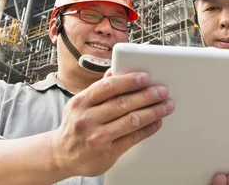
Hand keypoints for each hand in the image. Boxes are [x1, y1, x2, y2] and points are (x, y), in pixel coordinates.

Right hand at [50, 69, 173, 177]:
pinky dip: (147, 129)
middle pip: (122, 104)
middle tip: (162, 91)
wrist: (62, 154)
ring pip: (130, 121)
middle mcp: (87, 119)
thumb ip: (98, 89)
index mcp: (81, 102)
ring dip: (152, 112)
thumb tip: (115, 73)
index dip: (128, 81)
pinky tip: (157, 122)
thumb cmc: (75, 124)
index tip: (145, 77)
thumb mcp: (80, 103)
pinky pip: (132, 138)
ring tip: (166, 105)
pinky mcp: (107, 153)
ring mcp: (97, 137)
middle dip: (146, 96)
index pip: (107, 87)